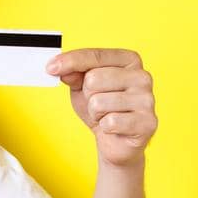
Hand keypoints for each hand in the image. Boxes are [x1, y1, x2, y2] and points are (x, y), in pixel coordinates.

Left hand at [44, 48, 156, 166]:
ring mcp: (148, 99)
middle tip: (98, 105)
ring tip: (106, 116)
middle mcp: (142, 76)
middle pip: (94, 78)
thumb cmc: (102, 109)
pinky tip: (114, 128)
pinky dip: (105, 127)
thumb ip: (73, 73)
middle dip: (87, 95)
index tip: (50, 68)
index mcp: (129, 60)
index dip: (70, 61)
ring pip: (99, 101)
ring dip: (95, 113)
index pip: (95, 55)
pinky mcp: (148, 122)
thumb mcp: (82, 87)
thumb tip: (61, 68)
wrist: (116, 141)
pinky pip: (110, 122)